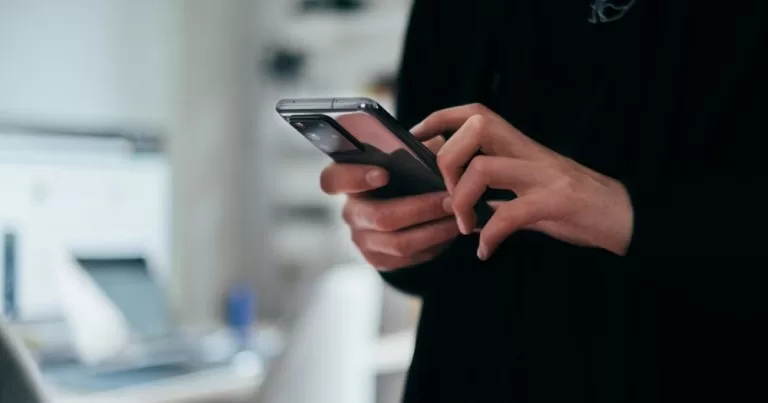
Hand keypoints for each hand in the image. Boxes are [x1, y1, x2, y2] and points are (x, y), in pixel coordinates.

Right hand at [320, 137, 459, 270]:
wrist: (406, 209)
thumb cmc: (407, 174)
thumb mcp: (408, 156)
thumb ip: (415, 150)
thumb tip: (434, 149)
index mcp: (348, 181)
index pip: (333, 179)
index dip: (355, 178)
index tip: (384, 173)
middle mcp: (350, 212)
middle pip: (380, 217)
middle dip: (421, 208)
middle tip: (450, 200)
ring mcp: (362, 239)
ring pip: (398, 242)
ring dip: (434, 230)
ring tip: (458, 217)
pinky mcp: (378, 259)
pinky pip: (408, 258)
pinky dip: (434, 245)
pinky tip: (450, 231)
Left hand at [412, 104, 633, 259]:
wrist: (624, 216)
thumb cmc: (572, 205)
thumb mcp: (528, 190)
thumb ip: (495, 190)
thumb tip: (452, 198)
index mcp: (520, 146)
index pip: (474, 113)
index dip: (439, 119)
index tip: (415, 140)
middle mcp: (529, 152)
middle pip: (475, 128)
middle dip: (447, 160)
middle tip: (447, 196)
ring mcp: (544, 175)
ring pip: (485, 168)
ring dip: (463, 201)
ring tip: (465, 227)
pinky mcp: (558, 202)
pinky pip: (512, 214)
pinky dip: (491, 235)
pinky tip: (486, 251)